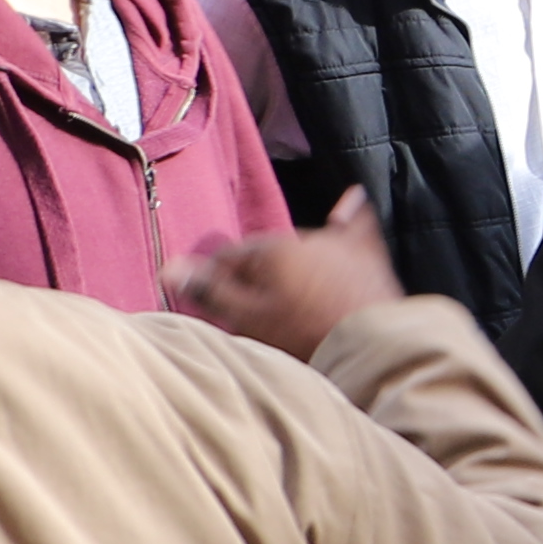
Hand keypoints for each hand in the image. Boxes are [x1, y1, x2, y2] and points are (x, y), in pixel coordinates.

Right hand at [166, 191, 397, 360]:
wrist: (373, 344)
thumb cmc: (305, 335)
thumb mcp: (248, 318)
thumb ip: (211, 291)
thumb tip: (169, 267)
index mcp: (272, 250)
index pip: (228, 258)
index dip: (213, 279)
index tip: (208, 302)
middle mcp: (305, 238)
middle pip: (266, 257)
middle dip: (253, 277)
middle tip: (249, 310)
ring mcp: (340, 246)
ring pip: (302, 250)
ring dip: (288, 265)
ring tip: (283, 297)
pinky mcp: (368, 259)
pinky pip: (356, 231)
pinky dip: (351, 218)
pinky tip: (354, 199)